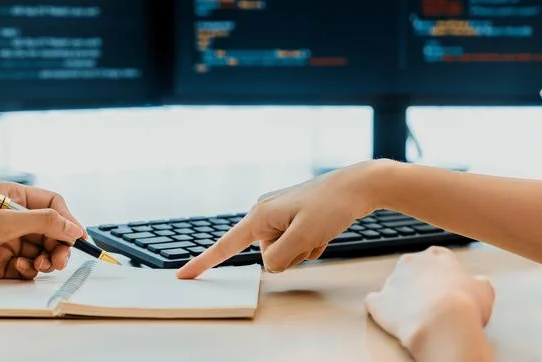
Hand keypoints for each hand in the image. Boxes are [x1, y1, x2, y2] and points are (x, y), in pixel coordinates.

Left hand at [0, 182, 87, 283]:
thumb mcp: (0, 221)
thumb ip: (42, 223)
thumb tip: (73, 227)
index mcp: (11, 196)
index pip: (52, 205)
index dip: (68, 221)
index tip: (78, 239)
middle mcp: (10, 217)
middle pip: (50, 231)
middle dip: (58, 245)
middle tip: (59, 260)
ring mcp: (4, 240)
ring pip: (40, 251)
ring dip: (45, 259)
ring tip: (39, 265)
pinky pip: (25, 267)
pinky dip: (28, 270)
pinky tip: (17, 269)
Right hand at [177, 160, 391, 277]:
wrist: (358, 185)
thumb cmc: (332, 206)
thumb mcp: (304, 238)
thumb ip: (280, 258)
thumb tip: (270, 265)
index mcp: (260, 216)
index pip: (226, 245)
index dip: (204, 263)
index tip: (183, 276)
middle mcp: (263, 213)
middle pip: (268, 256)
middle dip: (292, 254)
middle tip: (312, 234)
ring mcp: (278, 214)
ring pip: (284, 252)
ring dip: (304, 249)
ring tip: (319, 229)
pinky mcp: (291, 217)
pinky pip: (295, 244)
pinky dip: (310, 243)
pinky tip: (323, 228)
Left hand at [364, 246, 494, 352]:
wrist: (442, 323)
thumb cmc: (465, 306)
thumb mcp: (484, 289)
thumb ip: (477, 282)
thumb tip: (478, 284)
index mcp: (437, 255)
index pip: (437, 257)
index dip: (443, 274)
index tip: (447, 286)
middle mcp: (411, 262)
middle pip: (413, 269)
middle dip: (420, 283)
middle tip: (433, 303)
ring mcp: (391, 281)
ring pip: (395, 286)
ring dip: (402, 298)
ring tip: (417, 316)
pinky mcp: (378, 302)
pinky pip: (375, 303)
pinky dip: (381, 309)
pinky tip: (391, 318)